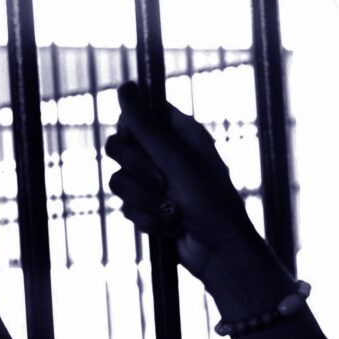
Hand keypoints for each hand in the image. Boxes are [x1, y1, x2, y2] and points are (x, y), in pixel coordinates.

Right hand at [106, 82, 261, 283]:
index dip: (132, 128)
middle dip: (138, 170)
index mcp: (180, 132)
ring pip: (119, 180)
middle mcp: (165, 153)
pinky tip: (171, 226)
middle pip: (119, 146)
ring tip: (172, 211)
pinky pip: (126, 206)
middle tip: (163, 183)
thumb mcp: (176, 160)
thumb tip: (124, 86)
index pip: (139, 113)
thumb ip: (146, 126)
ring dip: (144, 201)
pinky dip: (147, 219)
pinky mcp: (148, 207)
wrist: (219, 252)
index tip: (140, 142)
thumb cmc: (209, 202)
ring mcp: (155, 182)